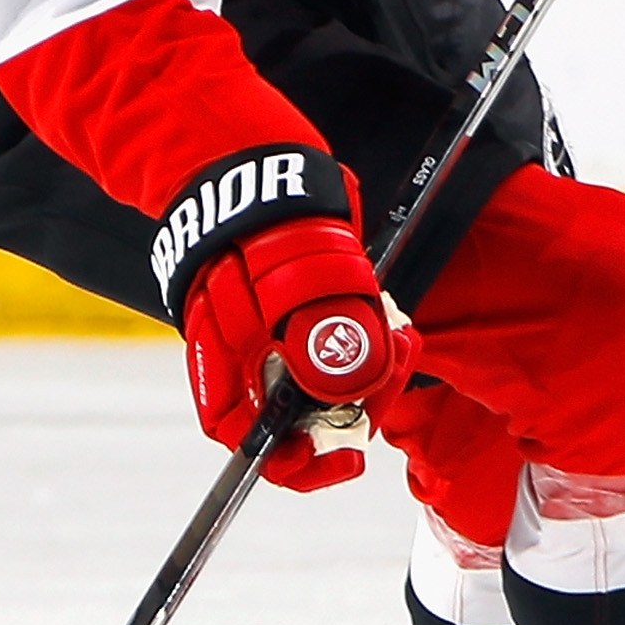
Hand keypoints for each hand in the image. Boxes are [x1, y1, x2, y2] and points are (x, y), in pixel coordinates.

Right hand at [183, 211, 417, 492]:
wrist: (251, 159)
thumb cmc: (270, 217)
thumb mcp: (306, 282)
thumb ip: (329, 345)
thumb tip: (352, 397)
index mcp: (225, 363)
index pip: (254, 446)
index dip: (302, 466)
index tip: (349, 456)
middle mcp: (240, 359)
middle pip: (298, 418)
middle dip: (358, 403)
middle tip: (395, 362)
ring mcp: (264, 337)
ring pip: (321, 382)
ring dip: (368, 369)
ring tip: (398, 333)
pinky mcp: (289, 314)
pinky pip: (328, 347)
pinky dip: (361, 339)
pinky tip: (385, 315)